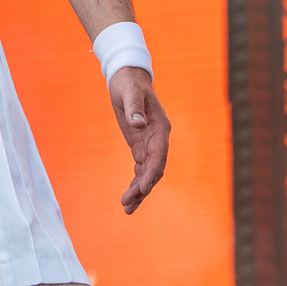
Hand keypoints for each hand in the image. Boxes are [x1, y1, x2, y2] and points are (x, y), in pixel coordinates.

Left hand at [109, 67, 169, 213]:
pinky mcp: (140, 147)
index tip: (144, 188)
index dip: (153, 172)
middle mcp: (158, 138)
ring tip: (127, 209)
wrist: (127, 77)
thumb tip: (137, 123)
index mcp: (160, 126)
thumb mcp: (129, 91)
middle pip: (155, 168)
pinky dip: (135, 184)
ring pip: (148, 173)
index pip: (159, 154)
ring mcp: (150, 144)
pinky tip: (128, 199)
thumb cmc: (128, 82)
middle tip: (128, 203)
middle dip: (143, 187)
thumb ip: (134, 107)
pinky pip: (140, 169)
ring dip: (139, 191)